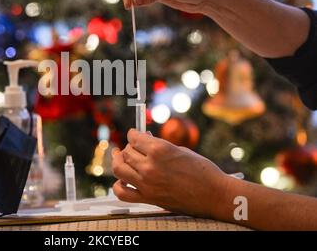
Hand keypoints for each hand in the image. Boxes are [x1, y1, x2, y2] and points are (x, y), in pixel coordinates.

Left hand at [112, 129, 230, 217]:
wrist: (214, 195)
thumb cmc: (203, 171)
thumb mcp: (180, 150)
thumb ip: (159, 146)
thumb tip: (145, 142)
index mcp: (159, 150)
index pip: (134, 138)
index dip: (133, 134)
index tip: (134, 134)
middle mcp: (150, 166)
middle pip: (126, 152)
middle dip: (129, 147)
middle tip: (134, 147)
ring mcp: (147, 183)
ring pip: (119, 168)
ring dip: (119, 161)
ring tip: (121, 158)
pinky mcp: (148, 198)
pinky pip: (122, 192)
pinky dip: (118, 185)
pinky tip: (122, 180)